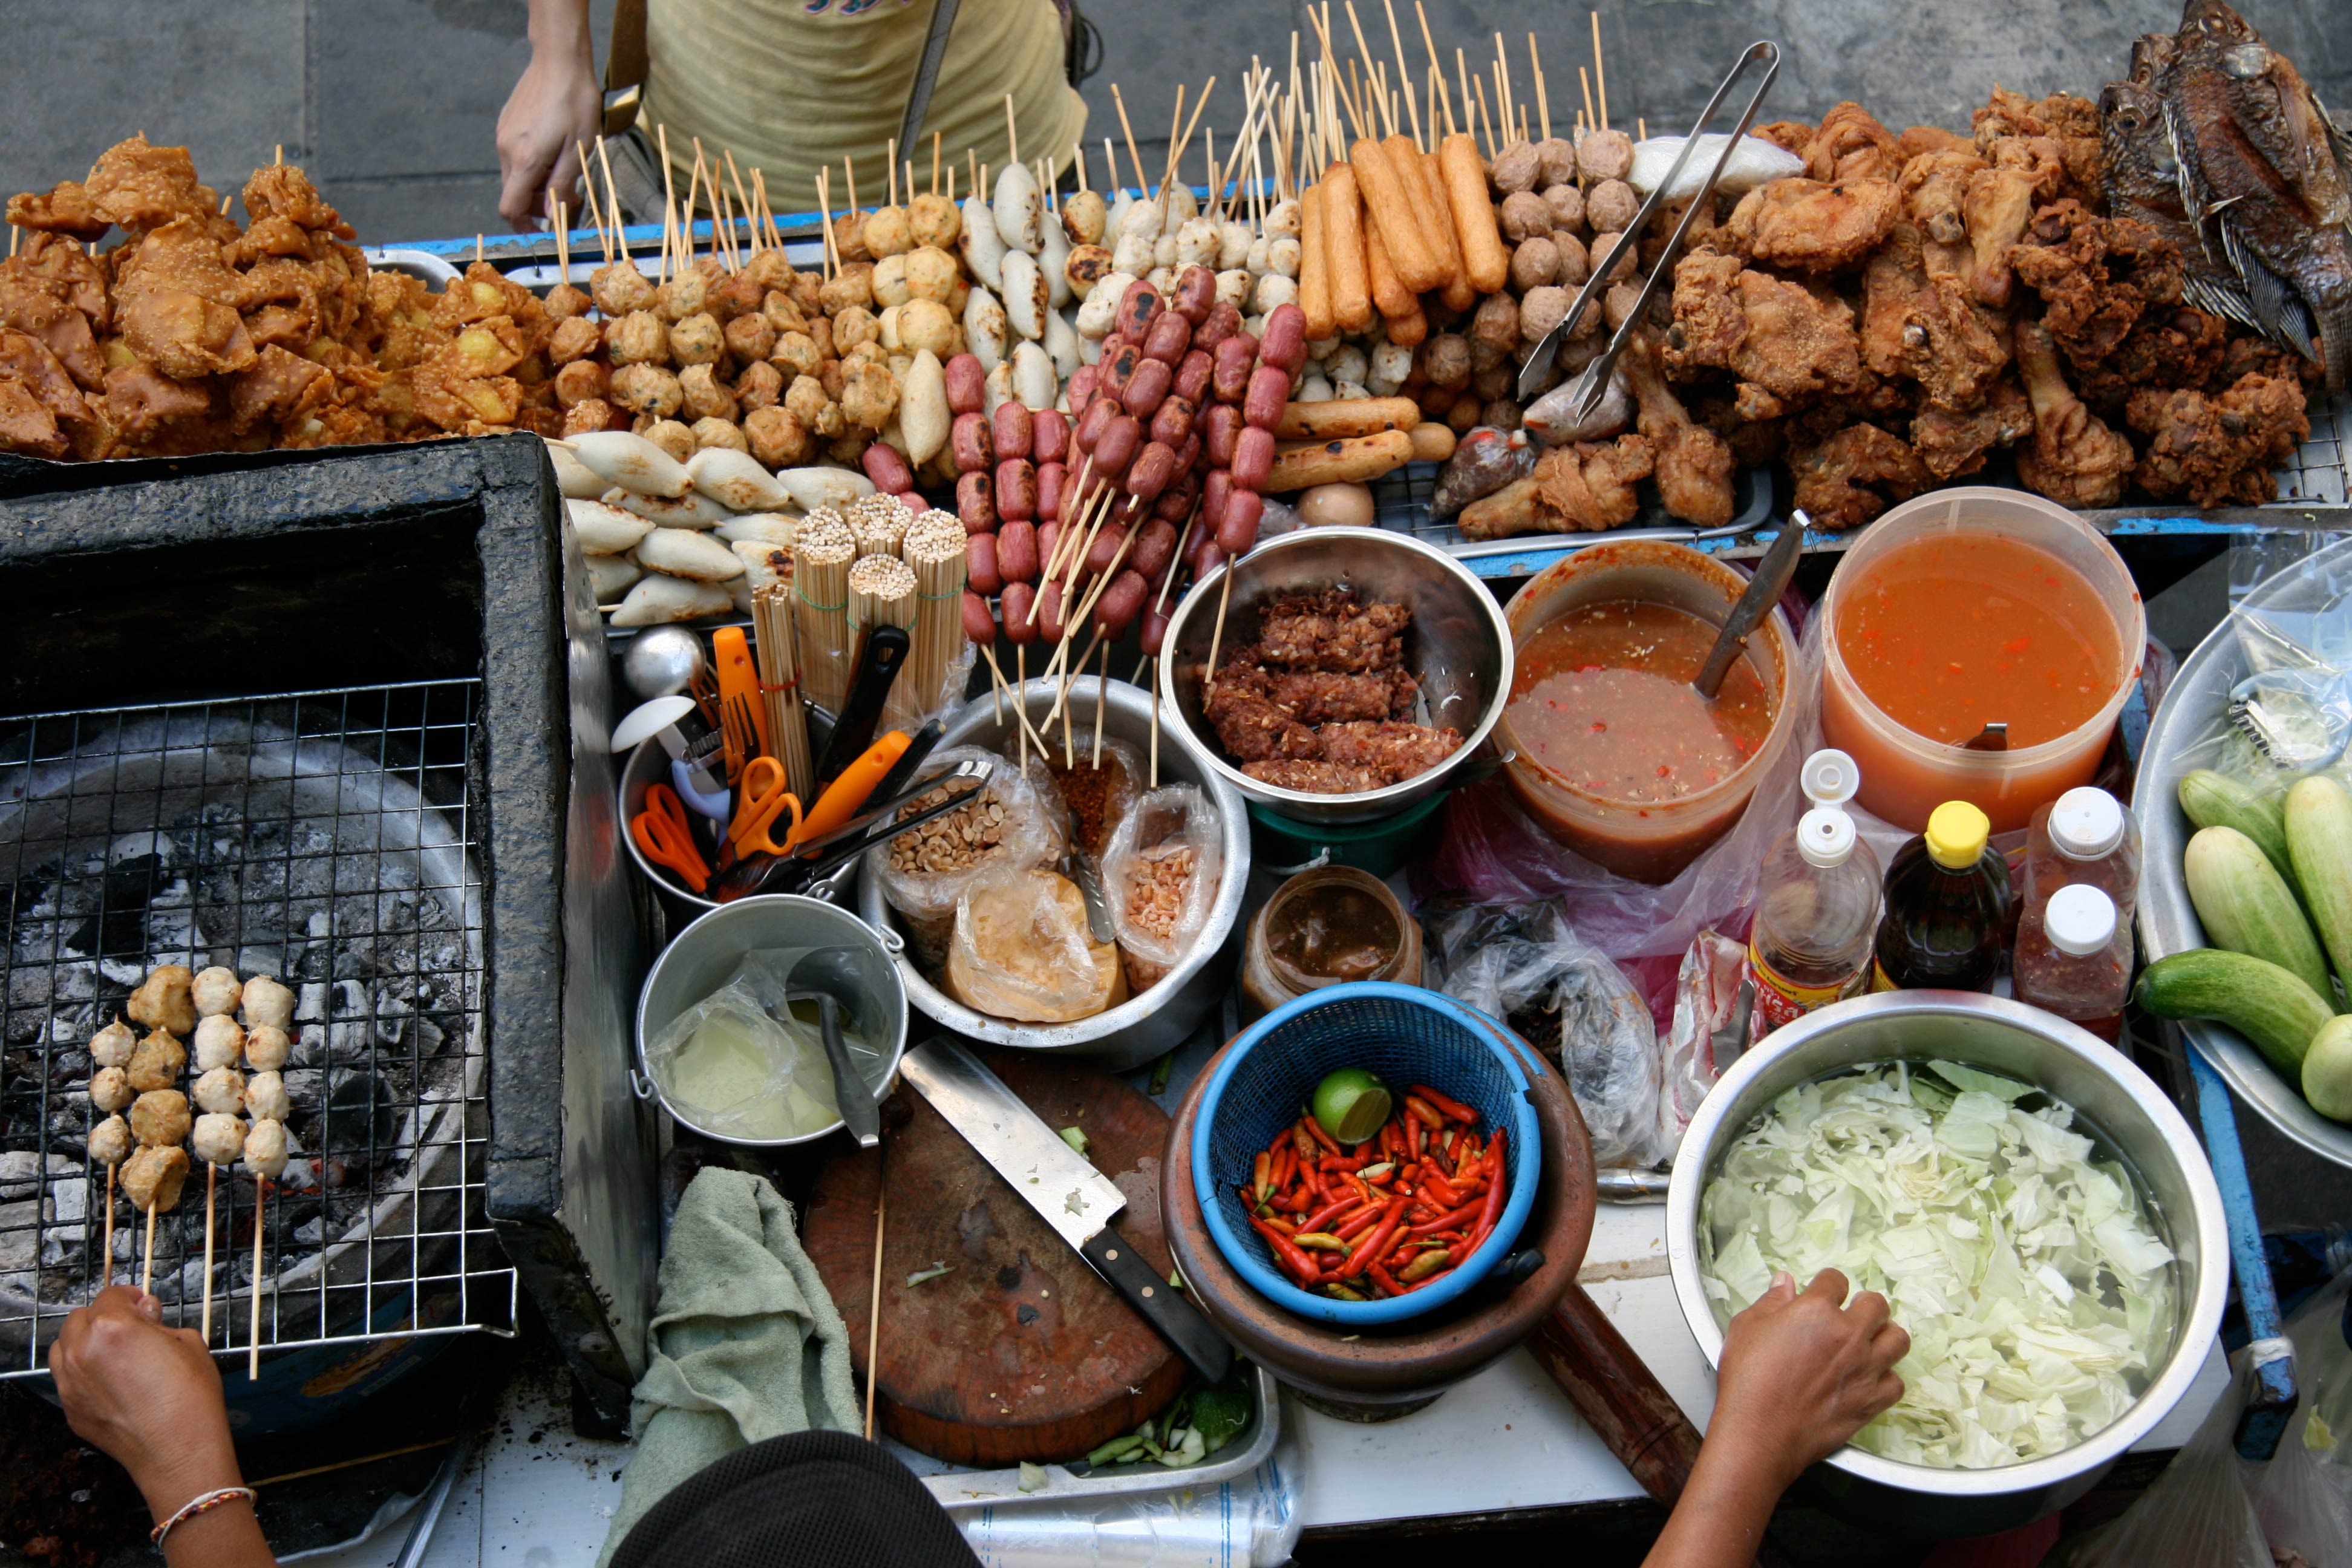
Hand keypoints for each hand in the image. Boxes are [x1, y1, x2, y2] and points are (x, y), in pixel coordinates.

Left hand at [51, 1288, 242, 1521]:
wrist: (178, 1450)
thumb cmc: (190, 1397)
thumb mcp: (188, 1343)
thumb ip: (158, 1323)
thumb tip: (144, 1312)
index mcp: (113, 1328)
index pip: (111, 1296)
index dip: (129, 1296)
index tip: (141, 1303)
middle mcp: (83, 1352)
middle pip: (79, 1318)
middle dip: (103, 1316)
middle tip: (129, 1327)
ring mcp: (71, 1384)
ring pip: (63, 1347)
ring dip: (82, 1341)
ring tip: (110, 1351)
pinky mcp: (71, 1409)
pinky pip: (66, 1379)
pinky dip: (81, 1372)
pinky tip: (109, 1381)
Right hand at [496, 18, 599, 230]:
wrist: (559, 60)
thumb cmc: (575, 103)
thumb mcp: (578, 149)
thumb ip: (562, 184)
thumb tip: (552, 216)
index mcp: (524, 160)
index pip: (510, 207)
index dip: (524, 225)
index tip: (543, 229)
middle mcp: (506, 150)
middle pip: (513, 193)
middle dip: (537, 204)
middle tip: (568, 197)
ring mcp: (503, 135)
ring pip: (515, 175)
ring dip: (536, 183)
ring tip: (564, 171)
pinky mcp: (506, 124)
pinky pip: (515, 155)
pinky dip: (531, 164)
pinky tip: (553, 150)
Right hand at [1709, 1269, 1907, 1490]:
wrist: (1760, 1432)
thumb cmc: (1748, 1380)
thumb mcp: (1746, 1328)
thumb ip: (1771, 1301)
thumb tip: (1785, 1282)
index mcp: (1817, 1310)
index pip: (1836, 1281)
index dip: (1828, 1285)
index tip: (1824, 1293)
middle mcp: (1849, 1335)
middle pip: (1877, 1305)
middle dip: (1864, 1305)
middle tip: (1851, 1315)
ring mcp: (1865, 1369)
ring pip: (1898, 1340)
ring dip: (1884, 1336)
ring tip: (1869, 1342)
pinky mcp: (1871, 1401)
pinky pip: (1896, 1382)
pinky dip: (1885, 1378)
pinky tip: (1869, 1379)